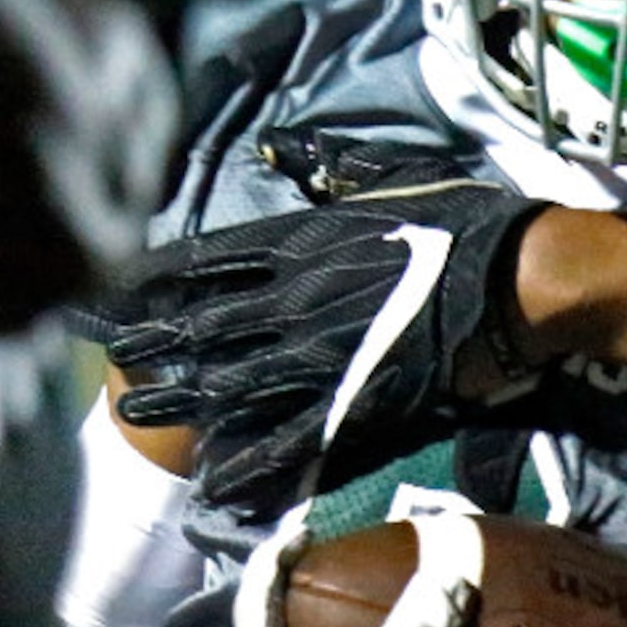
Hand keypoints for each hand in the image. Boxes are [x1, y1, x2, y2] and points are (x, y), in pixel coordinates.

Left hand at [101, 175, 542, 513]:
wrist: (519, 280)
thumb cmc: (465, 222)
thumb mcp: (389, 176)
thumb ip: (330, 165)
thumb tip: (281, 143)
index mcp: (301, 240)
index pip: (205, 259)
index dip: (152, 278)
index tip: (111, 291)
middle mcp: (295, 297)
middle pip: (201, 324)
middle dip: (149, 343)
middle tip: (107, 361)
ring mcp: (320, 354)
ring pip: (227, 382)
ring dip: (176, 400)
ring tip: (127, 413)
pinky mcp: (355, 403)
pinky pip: (288, 438)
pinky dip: (247, 463)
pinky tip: (210, 483)